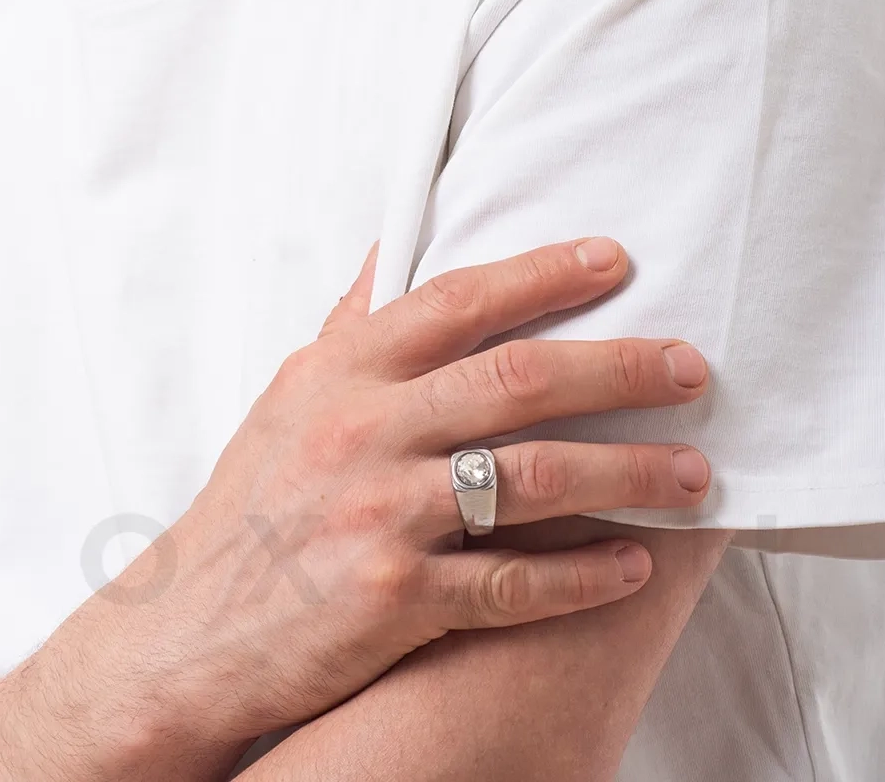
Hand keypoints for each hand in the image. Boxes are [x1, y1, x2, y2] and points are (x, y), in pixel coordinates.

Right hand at [0, 237, 711, 780]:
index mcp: (342, 374)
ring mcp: (381, 516)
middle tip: (693, 367)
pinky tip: (635, 566)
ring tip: (697, 473)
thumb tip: (396, 251)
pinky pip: (513, 583)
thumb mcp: (290, 397)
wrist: (186, 633)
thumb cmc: (251, 507)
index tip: (615, 261)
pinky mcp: (394, 601)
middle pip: (519, 381)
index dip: (543, 274)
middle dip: (620, 367)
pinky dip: (583, 576)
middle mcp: (363, 432)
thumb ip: (352, 326)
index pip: (458, 302)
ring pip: (535, 480)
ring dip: (629, 474)